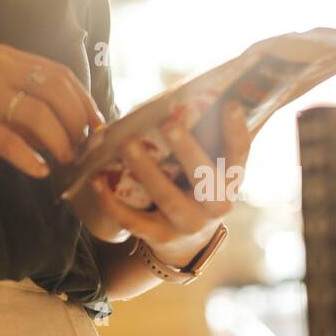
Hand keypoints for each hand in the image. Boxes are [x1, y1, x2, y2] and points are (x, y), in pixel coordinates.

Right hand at [0, 44, 104, 179]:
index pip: (59, 73)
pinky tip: (37, 171)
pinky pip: (9, 142)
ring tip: (64, 161)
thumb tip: (37, 113)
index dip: (83, 99)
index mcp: (2, 55)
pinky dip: (29, 158)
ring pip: (41, 118)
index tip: (95, 123)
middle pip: (59, 94)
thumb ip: (4, 82)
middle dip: (79, 123)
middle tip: (84, 149)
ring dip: (60, 143)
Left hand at [79, 101, 257, 260]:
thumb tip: (182, 94)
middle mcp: (214, 205)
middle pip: (204, 177)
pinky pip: (133, 220)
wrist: (187, 241)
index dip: (237, 130)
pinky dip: (112, 201)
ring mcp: (187, 224)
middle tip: (169, 122)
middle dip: (187, 149)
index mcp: (229, 180)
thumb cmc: (193, 184)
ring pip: (167, 197)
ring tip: (126, 144)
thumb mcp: (206, 165)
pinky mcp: (159, 236)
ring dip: (146, 170)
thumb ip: (202, 136)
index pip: (239, 154)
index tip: (230, 103)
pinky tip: (97, 180)